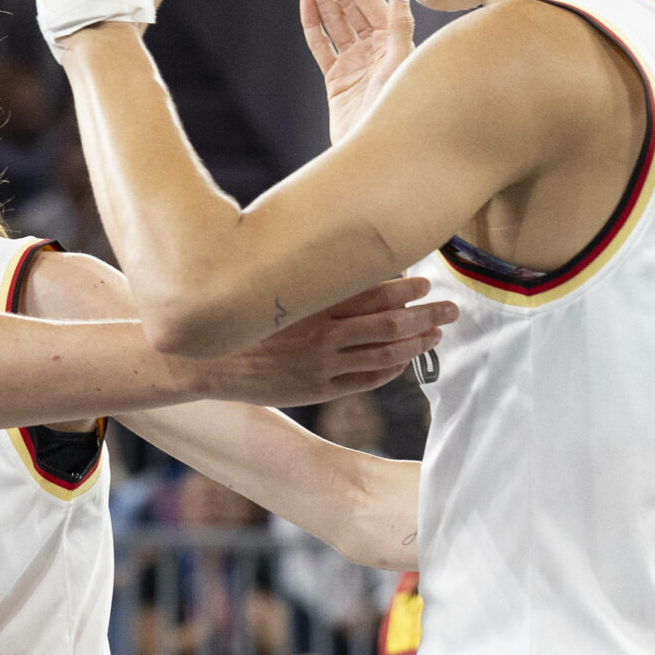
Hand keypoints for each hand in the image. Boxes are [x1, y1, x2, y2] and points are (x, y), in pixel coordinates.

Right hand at [189, 276, 456, 405]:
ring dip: (415, 345)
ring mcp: (320, 367)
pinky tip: (402, 361)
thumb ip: (311, 283)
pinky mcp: (316, 390)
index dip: (405, 290)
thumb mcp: (273, 292)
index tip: (424, 283)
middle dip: (425, 316)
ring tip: (434, 334)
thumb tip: (349, 264)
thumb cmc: (239, 320)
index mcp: (311, 306)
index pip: (372, 294)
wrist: (204, 362)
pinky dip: (389, 370)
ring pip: (383, 356)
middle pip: (389, 326)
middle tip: (449, 309)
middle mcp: (321, 336)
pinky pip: (365, 381)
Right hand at [294, 0, 413, 143]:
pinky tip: (306, 0)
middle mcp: (374, 45)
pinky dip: (313, 24)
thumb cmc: (399, 110)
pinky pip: (322, 46)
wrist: (380, 153)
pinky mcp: (337, 81)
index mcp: (392, 36)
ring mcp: (354, 62)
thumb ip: (400, 26)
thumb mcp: (403, 64)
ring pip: (331, 17)